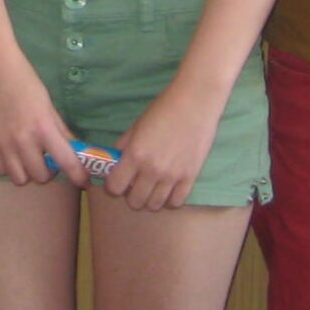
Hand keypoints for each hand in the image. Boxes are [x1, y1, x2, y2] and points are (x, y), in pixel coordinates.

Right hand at [0, 39, 82, 188]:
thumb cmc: (24, 79)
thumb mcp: (48, 104)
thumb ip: (60, 130)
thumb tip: (74, 150)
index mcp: (42, 127)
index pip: (66, 162)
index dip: (78, 175)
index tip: (84, 180)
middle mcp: (22, 140)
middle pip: (41, 176)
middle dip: (49, 170)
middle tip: (48, 157)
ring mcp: (2, 144)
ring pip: (20, 179)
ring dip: (28, 171)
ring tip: (28, 156)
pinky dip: (8, 166)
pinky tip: (11, 153)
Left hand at [106, 75, 222, 211]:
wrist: (195, 103)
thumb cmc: (164, 109)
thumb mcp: (137, 125)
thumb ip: (125, 146)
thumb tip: (116, 161)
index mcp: (135, 155)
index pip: (115, 187)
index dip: (114, 185)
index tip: (118, 179)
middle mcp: (151, 170)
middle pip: (135, 201)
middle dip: (132, 195)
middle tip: (136, 184)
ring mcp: (172, 177)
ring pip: (155, 205)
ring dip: (150, 199)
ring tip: (152, 188)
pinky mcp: (190, 178)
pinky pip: (176, 202)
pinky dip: (169, 200)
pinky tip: (168, 189)